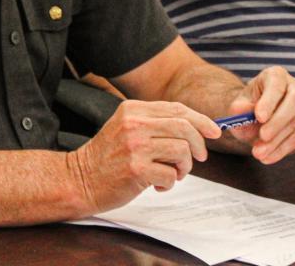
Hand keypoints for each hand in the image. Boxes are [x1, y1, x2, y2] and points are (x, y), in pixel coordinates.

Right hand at [67, 100, 220, 212]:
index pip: (177, 109)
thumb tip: (196, 127)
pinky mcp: (136, 169)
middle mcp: (134, 124)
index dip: (201, 120)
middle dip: (199, 144)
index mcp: (133, 109)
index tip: (214, 131)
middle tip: (199, 158)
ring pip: (181, 151)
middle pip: (184, 127)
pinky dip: (170, 183)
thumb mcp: (127, 127)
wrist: (79, 179)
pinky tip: (156, 185)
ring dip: (184, 167)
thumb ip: (155, 123)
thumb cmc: (108, 157)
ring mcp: (135, 146)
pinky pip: (171, 175)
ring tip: (173, 174)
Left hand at [225, 67, 294, 164]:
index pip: (277, 84)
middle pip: (294, 101)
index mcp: (276, 75)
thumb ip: (239, 109)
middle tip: (262, 136)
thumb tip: (243, 111)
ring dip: (277, 141)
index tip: (259, 117)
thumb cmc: (247, 109)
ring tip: (258, 153)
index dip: (270, 100)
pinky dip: (283, 150)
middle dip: (278, 121)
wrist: (255, 120)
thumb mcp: (238, 108)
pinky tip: (268, 157)